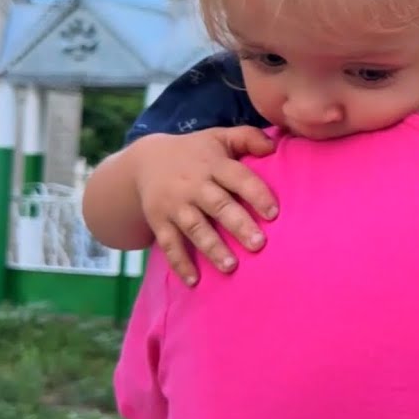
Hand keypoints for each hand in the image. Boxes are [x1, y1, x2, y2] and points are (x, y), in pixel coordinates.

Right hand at [133, 127, 277, 285]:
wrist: (145, 161)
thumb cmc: (197, 152)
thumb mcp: (220, 137)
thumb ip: (248, 138)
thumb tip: (274, 145)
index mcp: (213, 164)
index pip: (238, 178)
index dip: (256, 193)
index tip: (274, 213)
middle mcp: (193, 185)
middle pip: (218, 205)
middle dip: (238, 225)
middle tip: (259, 244)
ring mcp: (174, 205)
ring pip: (194, 228)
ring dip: (212, 248)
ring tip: (231, 266)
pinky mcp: (159, 222)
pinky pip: (169, 244)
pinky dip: (180, 263)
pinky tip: (194, 281)